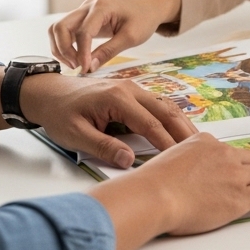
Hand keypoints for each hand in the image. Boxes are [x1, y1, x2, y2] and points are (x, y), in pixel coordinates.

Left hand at [20, 73, 196, 167]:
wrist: (48, 93)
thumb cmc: (59, 113)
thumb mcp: (75, 134)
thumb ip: (103, 147)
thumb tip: (129, 161)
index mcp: (117, 98)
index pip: (150, 124)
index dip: (167, 143)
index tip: (180, 160)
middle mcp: (130, 89)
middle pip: (166, 110)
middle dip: (184, 131)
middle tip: (202, 150)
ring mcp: (132, 89)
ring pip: (165, 105)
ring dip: (181, 123)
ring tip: (196, 142)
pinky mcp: (131, 93)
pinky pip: (157, 105)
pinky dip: (170, 118)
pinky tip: (179, 131)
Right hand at [49, 0, 181, 72]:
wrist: (147, 7)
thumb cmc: (143, 19)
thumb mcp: (131, 37)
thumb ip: (109, 51)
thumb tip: (89, 68)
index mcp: (101, 7)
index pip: (83, 32)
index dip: (81, 53)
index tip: (85, 69)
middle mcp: (87, 7)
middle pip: (60, 27)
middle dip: (63, 50)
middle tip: (77, 67)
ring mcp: (83, 11)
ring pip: (57, 29)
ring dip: (60, 48)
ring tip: (74, 64)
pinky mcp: (82, 19)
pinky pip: (64, 32)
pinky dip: (64, 46)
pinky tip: (75, 59)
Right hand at [89, 133, 249, 249]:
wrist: (156, 195)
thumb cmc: (152, 184)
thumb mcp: (168, 160)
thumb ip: (181, 162)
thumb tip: (180, 174)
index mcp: (205, 142)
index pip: (227, 151)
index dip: (237, 161)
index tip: (242, 165)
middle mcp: (224, 154)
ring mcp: (235, 175)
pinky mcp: (241, 196)